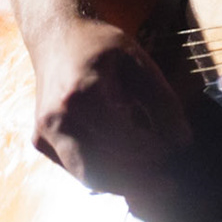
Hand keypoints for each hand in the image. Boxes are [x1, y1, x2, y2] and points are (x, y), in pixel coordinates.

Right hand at [28, 15, 193, 203]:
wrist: (57, 37)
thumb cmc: (101, 46)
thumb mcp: (140, 63)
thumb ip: (163, 102)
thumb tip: (182, 142)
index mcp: (82, 96)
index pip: (124, 143)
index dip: (154, 154)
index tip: (176, 154)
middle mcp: (56, 120)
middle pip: (101, 171)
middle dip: (139, 183)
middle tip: (170, 184)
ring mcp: (43, 134)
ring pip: (86, 177)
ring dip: (122, 184)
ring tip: (153, 180)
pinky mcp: (40, 142)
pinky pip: (75, 168)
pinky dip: (103, 173)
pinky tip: (128, 166)